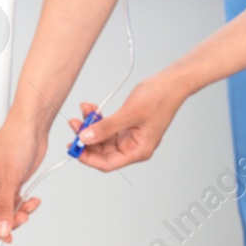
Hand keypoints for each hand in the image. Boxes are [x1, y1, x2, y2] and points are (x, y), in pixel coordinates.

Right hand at [0, 117, 45, 241]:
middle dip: (8, 219)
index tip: (4, 236)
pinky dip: (24, 205)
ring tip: (29, 206)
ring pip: (4, 211)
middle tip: (22, 218)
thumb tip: (2, 229)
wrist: (32, 128)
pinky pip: (14, 204)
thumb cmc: (13, 141)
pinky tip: (32, 200)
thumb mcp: (8, 178)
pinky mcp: (9, 184)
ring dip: (19, 212)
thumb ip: (4, 207)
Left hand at [69, 73, 186, 170]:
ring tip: (83, 112)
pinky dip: (97, 118)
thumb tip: (85, 138)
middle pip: (102, 151)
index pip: (108, 163)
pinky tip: (90, 108)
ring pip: (102, 137)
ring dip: (90, 125)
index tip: (74, 147)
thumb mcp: (129, 113)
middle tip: (74, 125)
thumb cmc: (159, 98)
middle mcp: (133, 147)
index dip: (88, 158)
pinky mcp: (125, 126)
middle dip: (86, 138)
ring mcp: (129, 137)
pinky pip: (106, 126)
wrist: (171, 82)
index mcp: (138, 151)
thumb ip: (106, 127)